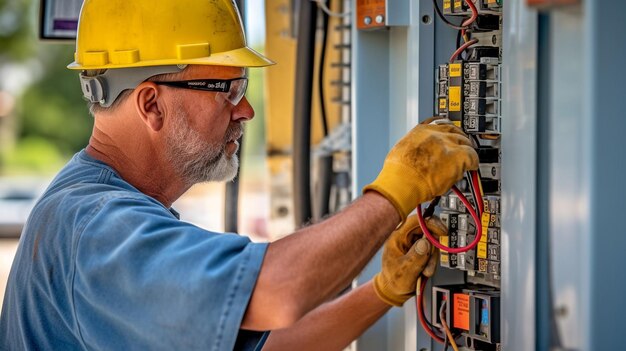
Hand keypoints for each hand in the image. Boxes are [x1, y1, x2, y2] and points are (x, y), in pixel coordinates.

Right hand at [363, 124, 477, 221]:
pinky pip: (472, 156)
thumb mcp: (401, 151)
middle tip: (460, 148)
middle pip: (454, 131)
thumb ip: (414, 149)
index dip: (446, 130)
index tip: (449, 134)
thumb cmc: (398, 173)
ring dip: (466, 150)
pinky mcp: (457, 156)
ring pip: (465, 142)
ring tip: (466, 159)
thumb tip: (419, 156)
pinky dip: (473, 162)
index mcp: (420, 131)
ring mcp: (447, 143)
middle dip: (458, 139)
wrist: (402, 182)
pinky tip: (471, 167)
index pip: (438, 122)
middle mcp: (435, 133)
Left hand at [373, 215, 446, 305]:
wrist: (394, 290)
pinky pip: (431, 250)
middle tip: (431, 258)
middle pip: (427, 230)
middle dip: (432, 246)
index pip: (416, 220)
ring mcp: (413, 243)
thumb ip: (415, 257)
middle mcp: (406, 236)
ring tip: (425, 270)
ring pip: (431, 241)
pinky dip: (431, 261)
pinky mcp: (420, 250)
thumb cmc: (393, 280)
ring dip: (431, 257)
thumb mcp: (404, 270)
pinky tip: (425, 270)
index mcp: (397, 236)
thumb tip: (426, 243)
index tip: (441, 232)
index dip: (431, 223)